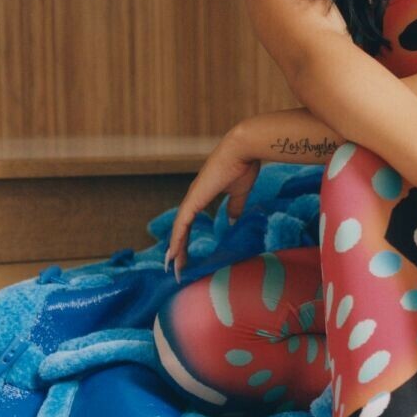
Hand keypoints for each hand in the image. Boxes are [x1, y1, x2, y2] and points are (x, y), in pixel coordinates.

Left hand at [164, 122, 261, 281]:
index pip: (189, 223)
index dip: (186, 239)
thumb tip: (231, 222)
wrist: (243, 149)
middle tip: (176, 267)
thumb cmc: (243, 166)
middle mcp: (193, 198)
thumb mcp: (239, 192)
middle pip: (181, 228)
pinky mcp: (195, 199)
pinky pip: (182, 223)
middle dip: (179, 249)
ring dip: (175, 248)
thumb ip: (234, 207)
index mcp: (202, 196)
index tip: (184, 256)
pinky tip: (174, 252)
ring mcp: (192, 198)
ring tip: (173, 266)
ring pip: (179, 229)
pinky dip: (177, 239)